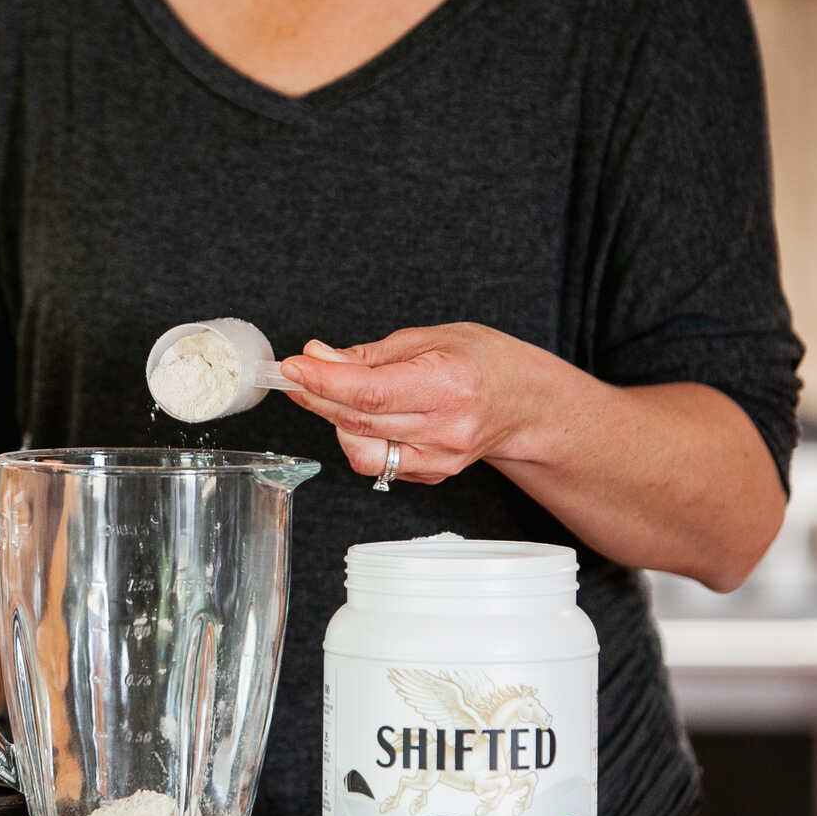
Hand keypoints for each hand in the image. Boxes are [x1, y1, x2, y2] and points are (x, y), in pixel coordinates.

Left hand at [280, 323, 562, 484]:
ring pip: (361, 451)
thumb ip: (369, 355)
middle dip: (317, 396)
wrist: (524, 403)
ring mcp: (439, 459)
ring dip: (334, 422)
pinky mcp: (432, 476)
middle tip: (297, 373)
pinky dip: (360, 439)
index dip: (323, 381)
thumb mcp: (429, 339)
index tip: (293, 367)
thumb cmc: (483, 362)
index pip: (369, 393)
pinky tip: (368, 417)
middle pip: (358, 422)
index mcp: (449, 386)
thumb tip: (318, 357)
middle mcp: (445, 429)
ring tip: (336, 394)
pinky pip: (378, 464)